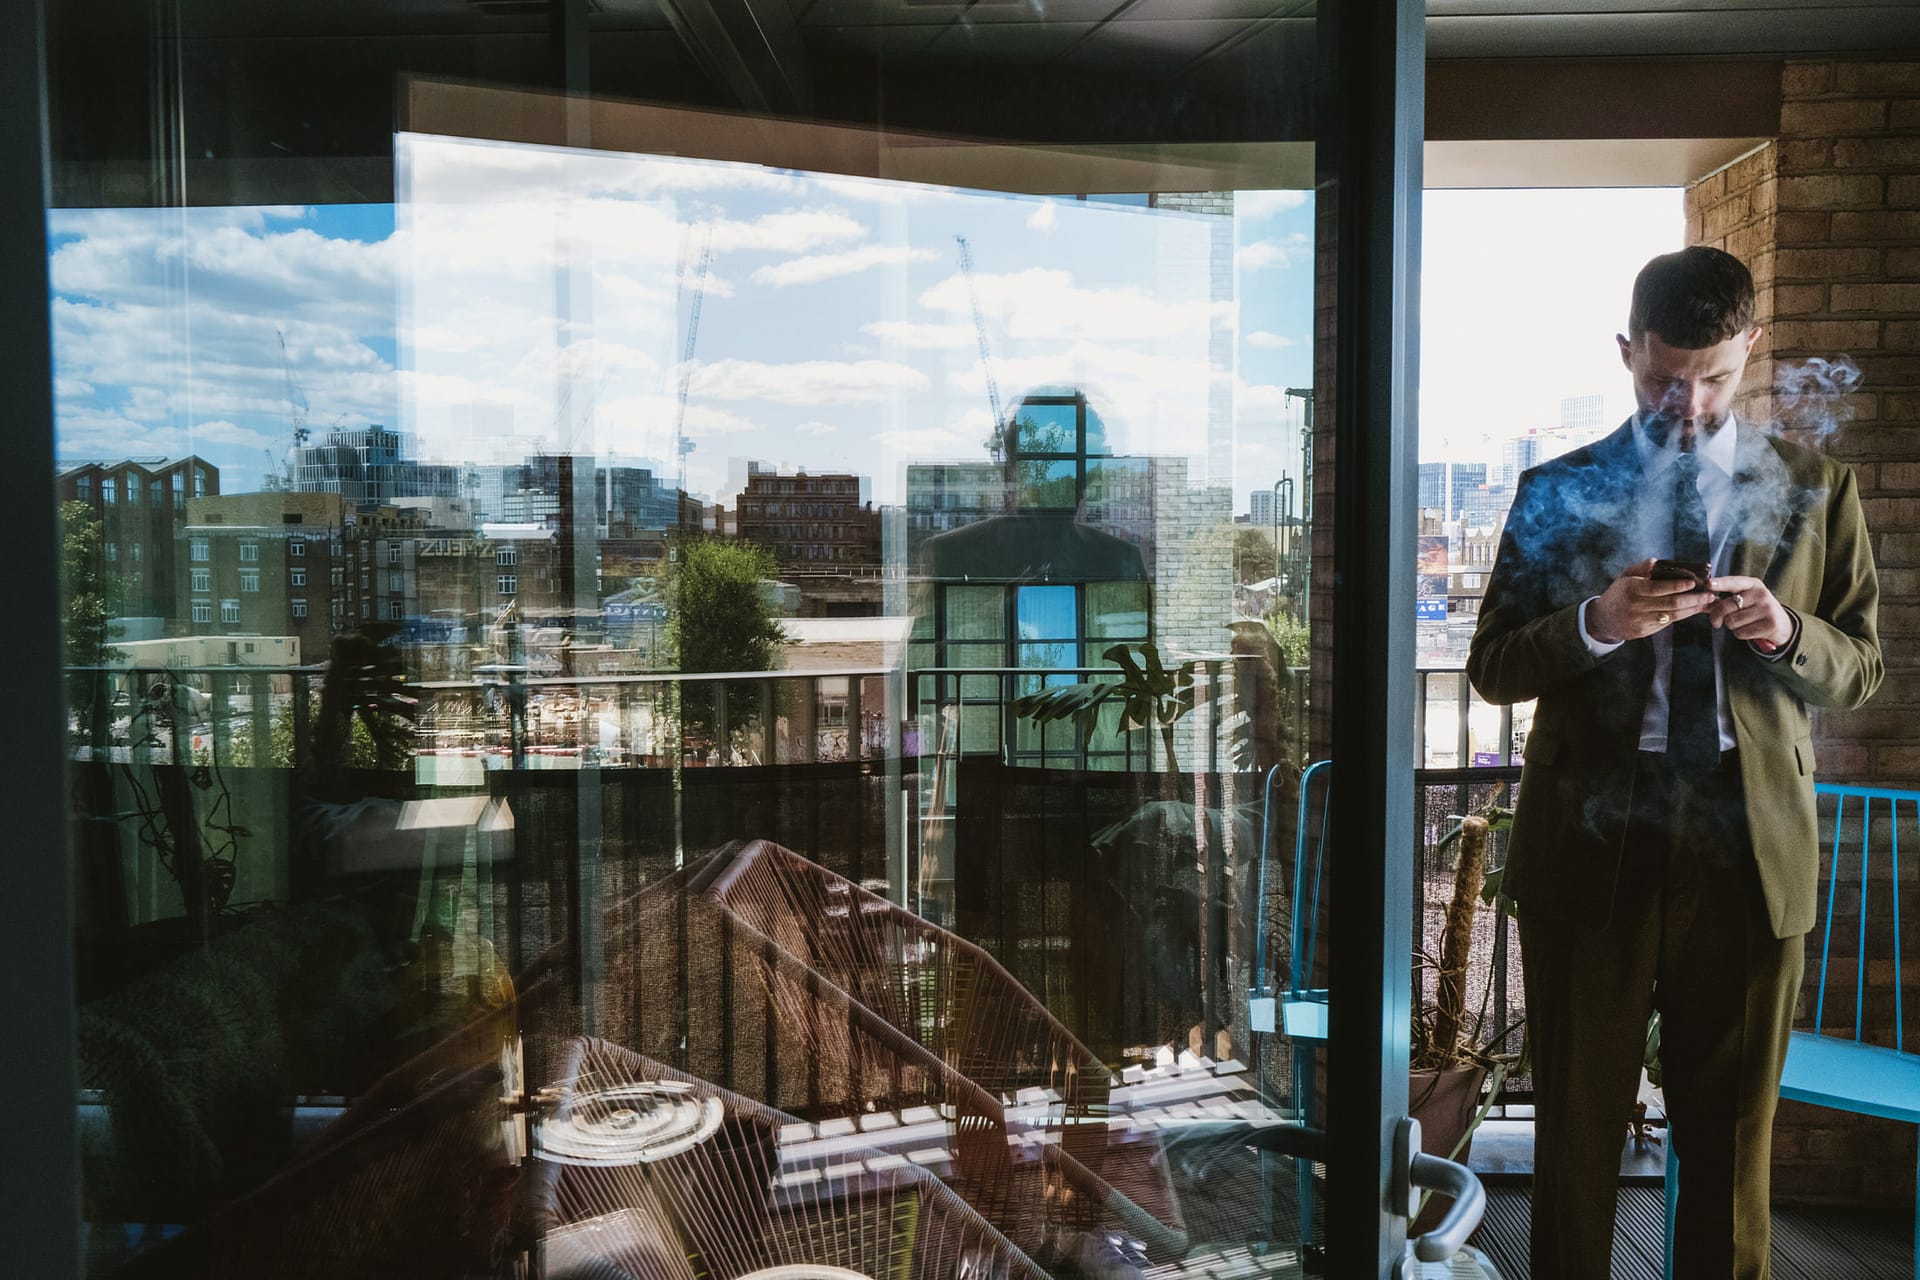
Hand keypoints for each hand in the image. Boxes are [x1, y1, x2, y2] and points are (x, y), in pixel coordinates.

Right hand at [1586, 557, 1715, 643]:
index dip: (1678, 585)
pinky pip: (1668, 623)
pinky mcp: (1644, 631)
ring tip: (1707, 602)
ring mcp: (1641, 620)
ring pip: (1673, 615)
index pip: (1659, 587)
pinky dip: (1683, 616)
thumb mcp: (1625, 577)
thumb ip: (1641, 569)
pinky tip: (1694, 610)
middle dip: (1694, 599)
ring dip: (1693, 609)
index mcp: (1632, 589)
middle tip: (1710, 594)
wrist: (1602, 619)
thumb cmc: (1618, 594)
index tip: (1694, 582)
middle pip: (1671, 603)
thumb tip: (1657, 562)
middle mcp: (1637, 606)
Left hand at [1705, 575, 1793, 651]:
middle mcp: (1761, 594)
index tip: (1708, 584)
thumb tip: (1707, 603)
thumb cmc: (1757, 611)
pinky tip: (1750, 631)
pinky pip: (1741, 633)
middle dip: (1716, 617)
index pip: (1734, 582)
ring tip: (1742, 624)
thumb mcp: (1747, 599)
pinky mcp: (1770, 625)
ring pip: (1732, 621)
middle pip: (1726, 607)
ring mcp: (1767, 609)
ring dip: (1732, 627)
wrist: (1782, 625)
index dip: (1720, 583)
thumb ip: (1729, 599)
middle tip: (1716, 622)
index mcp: (1753, 584)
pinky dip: (1740, 634)